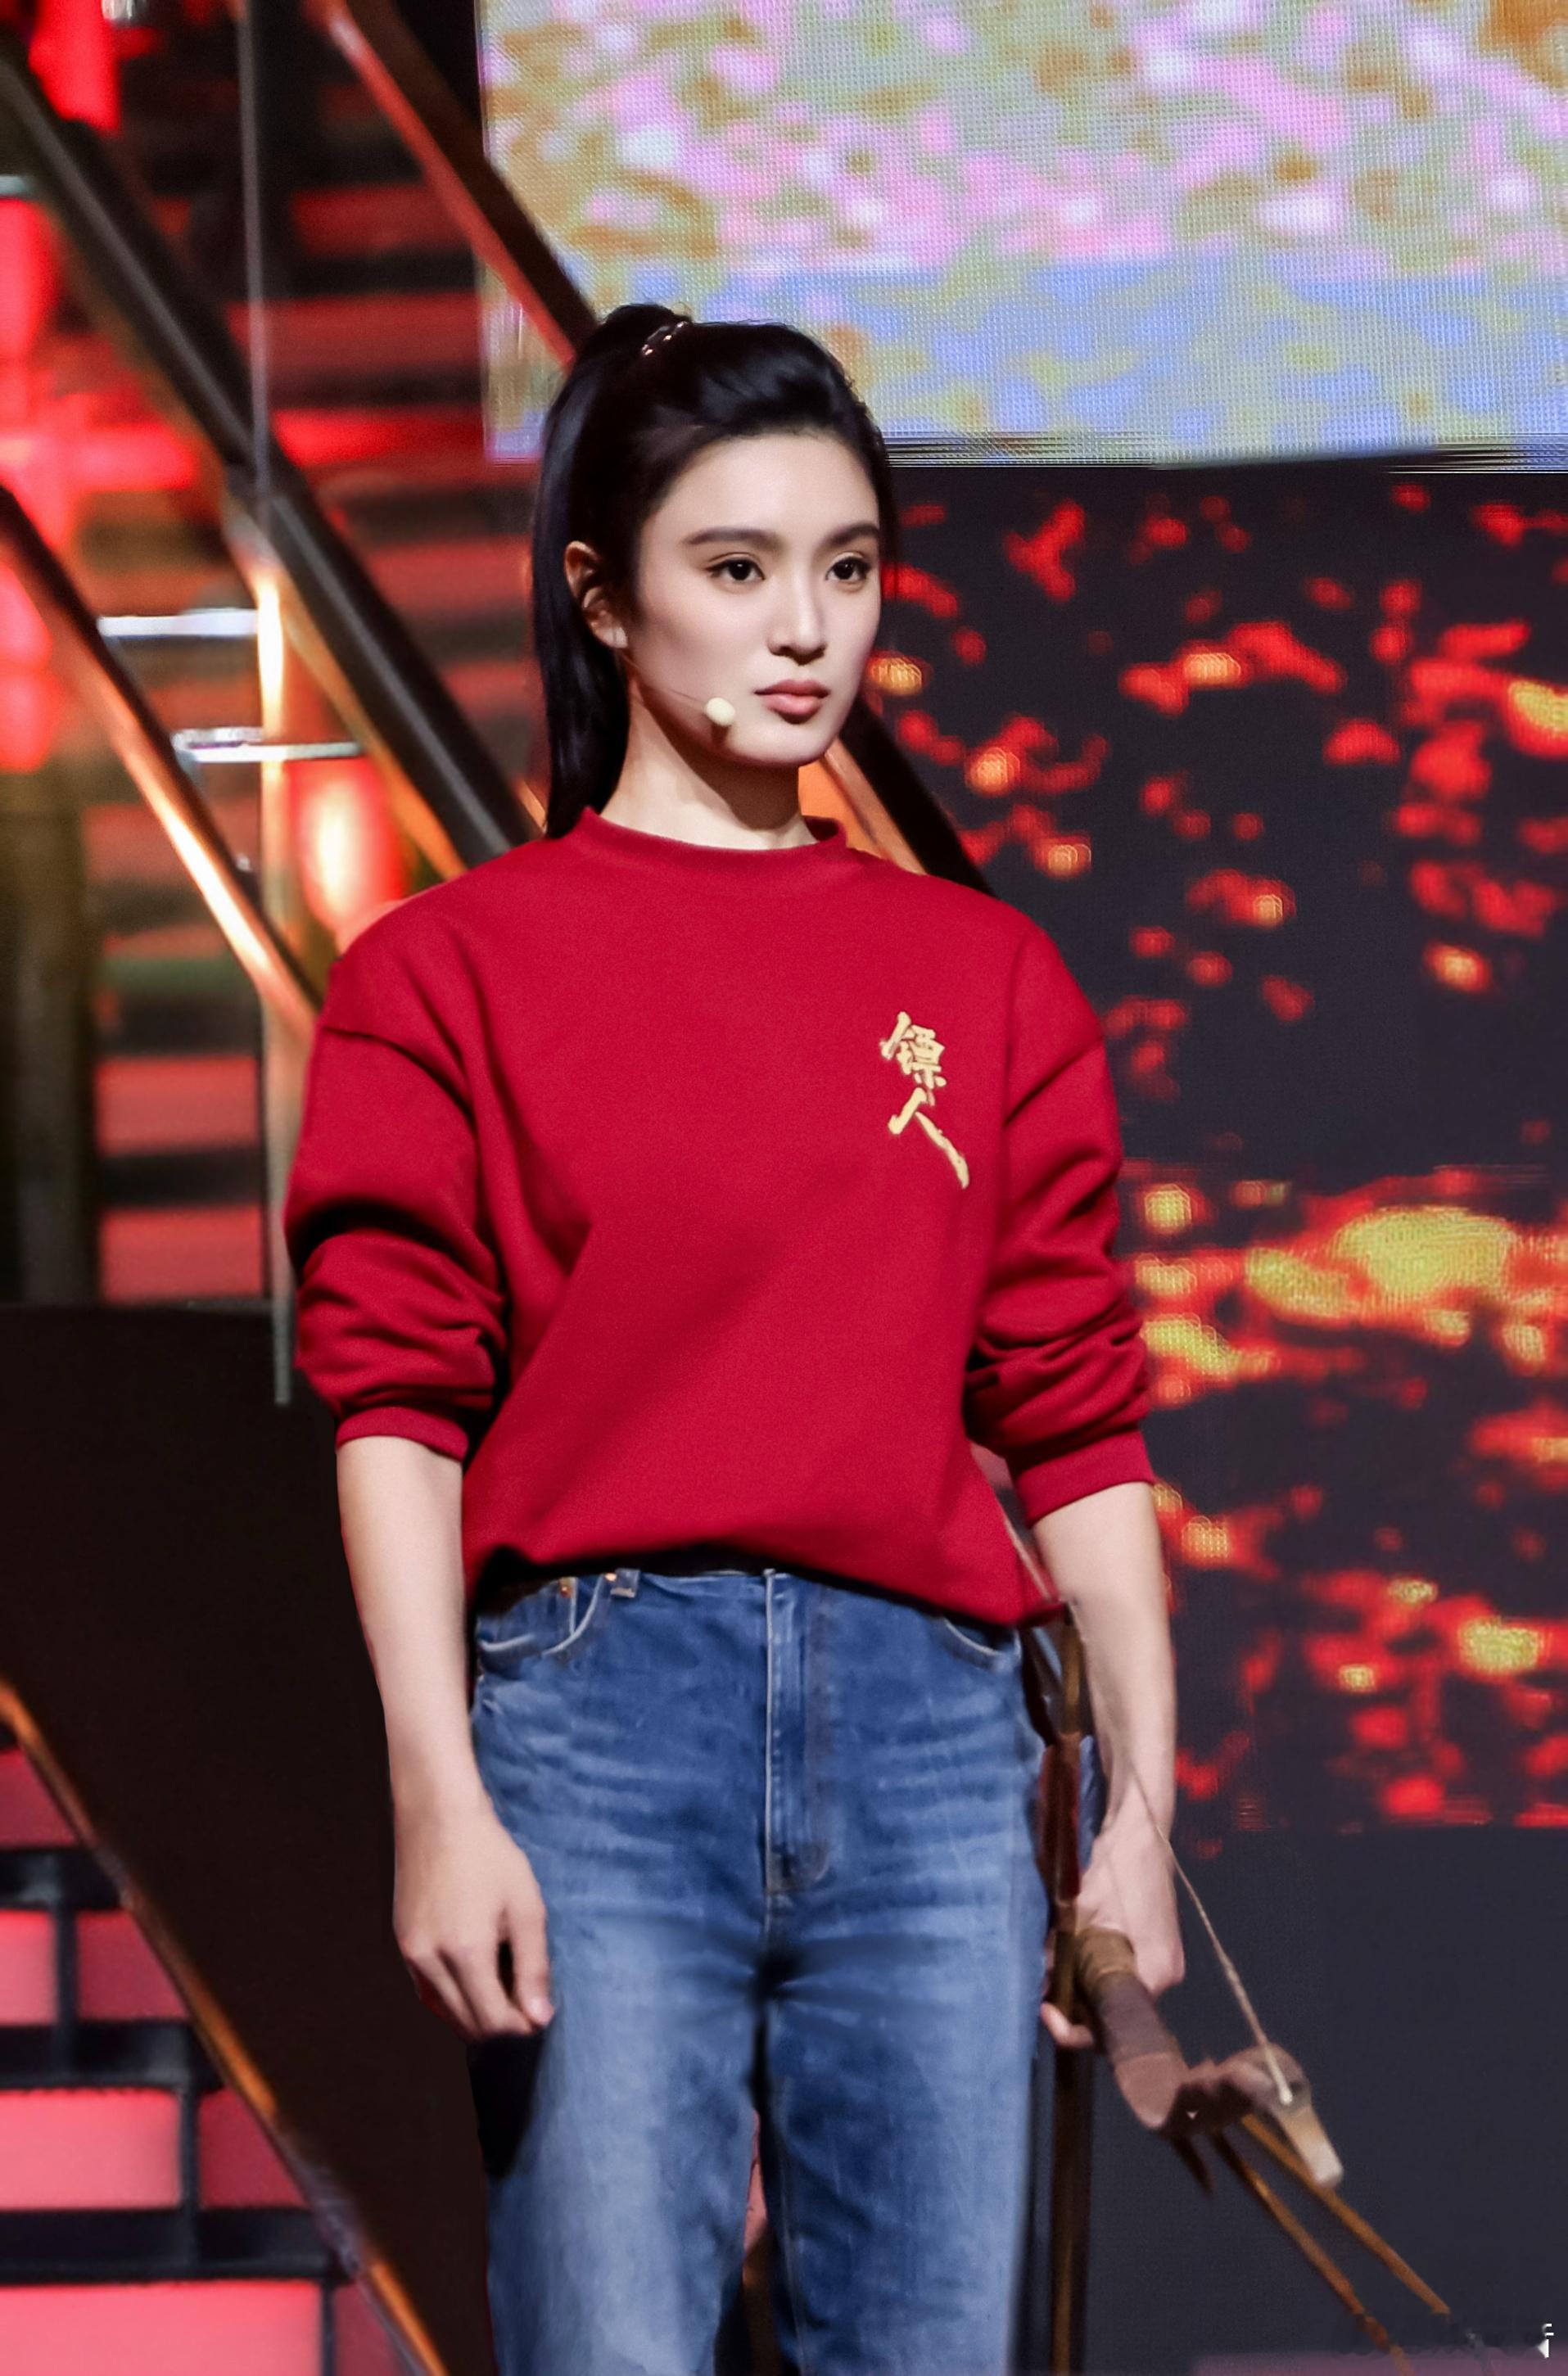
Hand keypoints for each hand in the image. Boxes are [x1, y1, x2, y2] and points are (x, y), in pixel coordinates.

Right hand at [392, 1793, 553, 2039]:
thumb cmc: (490, 1856)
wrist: (439, 1817)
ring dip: (475, 2015)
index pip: (495, 2022)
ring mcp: (411, 1954)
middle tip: (526, 2003)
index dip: (522, 2026)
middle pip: (468, 2024)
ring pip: (444, 2013)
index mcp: (466, 1953)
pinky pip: (427, 1992)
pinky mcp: (402, 1944)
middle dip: (501, 2024)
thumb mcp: (526, 1907)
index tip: (540, 2013)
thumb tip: (540, 2019)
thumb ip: (534, 1968)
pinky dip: (452, 1998)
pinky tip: (473, 1981)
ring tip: (503, 1990)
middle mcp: (431, 1961)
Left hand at [1040, 1801, 1182, 2050]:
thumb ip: (1060, 1950)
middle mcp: (1167, 1978)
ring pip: (1119, 1996)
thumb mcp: (1081, 1909)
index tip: (1045, 2010)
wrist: (1142, 1832)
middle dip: (1078, 2011)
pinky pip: (1125, 1977)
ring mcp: (1164, 1964)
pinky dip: (1098, 1976)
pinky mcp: (1157, 1950)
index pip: (1115, 2028)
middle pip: (1117, 2016)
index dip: (1075, 2029)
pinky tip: (1074, 1963)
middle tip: (1044, 1998)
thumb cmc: (1117, 1868)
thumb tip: (1037, 1981)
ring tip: (1054, 1980)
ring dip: (1087, 1992)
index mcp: (1155, 1974)